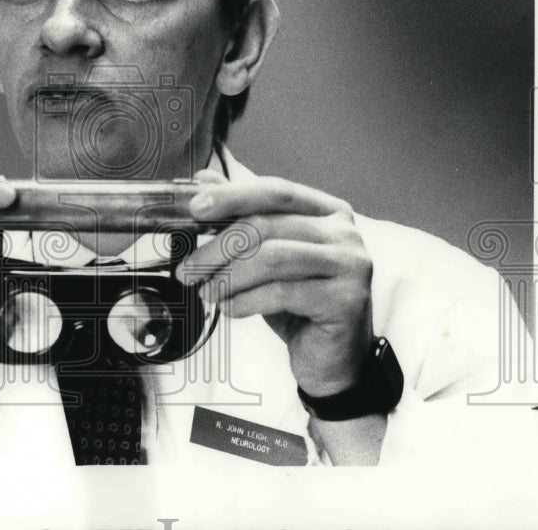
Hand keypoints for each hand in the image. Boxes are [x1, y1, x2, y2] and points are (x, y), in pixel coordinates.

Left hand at [179, 170, 373, 396]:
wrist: (332, 359)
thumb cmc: (299, 303)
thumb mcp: (267, 256)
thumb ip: (241, 216)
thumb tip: (204, 180)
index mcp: (328, 211)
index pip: (275, 191)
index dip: (233, 196)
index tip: (195, 208)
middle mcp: (344, 233)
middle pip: (267, 225)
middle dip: (217, 248)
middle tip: (187, 270)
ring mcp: (350, 265)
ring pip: (271, 258)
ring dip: (228, 277)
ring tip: (206, 293)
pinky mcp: (345, 300)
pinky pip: (281, 292)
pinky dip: (245, 301)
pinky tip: (230, 309)